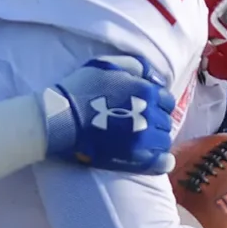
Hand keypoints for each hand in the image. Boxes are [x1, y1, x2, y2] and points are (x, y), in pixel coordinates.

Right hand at [42, 55, 176, 174]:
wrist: (60, 118)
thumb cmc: (80, 89)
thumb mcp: (107, 65)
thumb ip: (135, 65)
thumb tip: (154, 76)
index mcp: (145, 90)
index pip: (166, 100)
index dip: (157, 104)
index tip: (147, 108)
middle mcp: (149, 113)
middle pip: (165, 121)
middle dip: (156, 122)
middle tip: (141, 125)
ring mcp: (144, 138)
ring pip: (163, 141)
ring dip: (156, 140)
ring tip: (143, 141)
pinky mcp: (135, 158)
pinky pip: (160, 163)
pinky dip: (162, 161)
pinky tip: (158, 159)